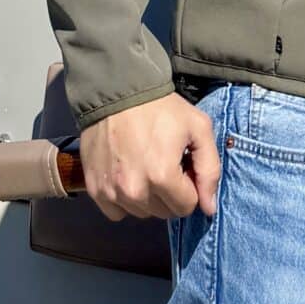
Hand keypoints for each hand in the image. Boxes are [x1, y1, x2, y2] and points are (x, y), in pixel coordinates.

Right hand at [79, 92, 221, 222]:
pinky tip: (126, 174)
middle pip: (164, 212)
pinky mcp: (95, 190)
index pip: (186, 206)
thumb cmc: (160, 108)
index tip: (181, 163)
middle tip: (163, 161)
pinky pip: (117, 213)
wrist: (116, 91)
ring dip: (147, 196)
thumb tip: (209, 209)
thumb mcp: (198, 127)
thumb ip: (210, 169)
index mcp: (162, 176)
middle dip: (169, 192)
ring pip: (142, 213)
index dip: (188, 185)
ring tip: (144, 164)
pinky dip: (124, 200)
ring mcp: (112, 192)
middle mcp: (135, 191)